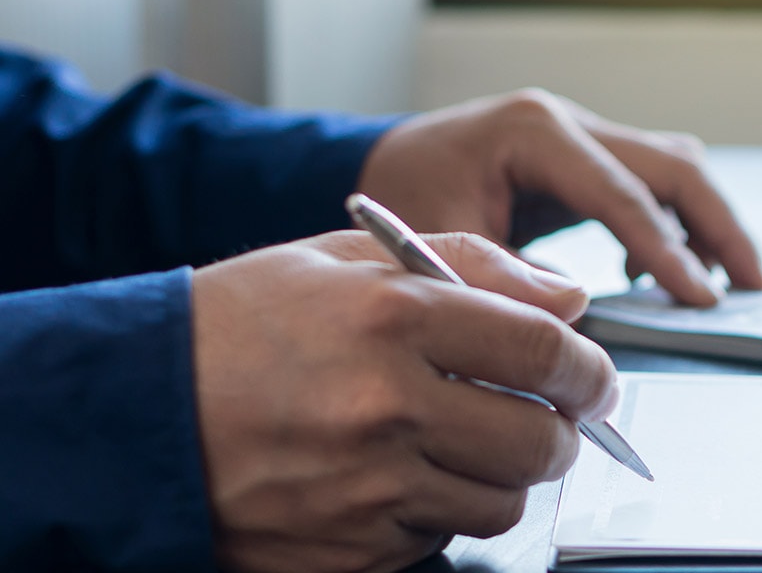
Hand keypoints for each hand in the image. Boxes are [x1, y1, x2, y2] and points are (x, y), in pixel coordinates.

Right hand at [191, 231, 617, 572]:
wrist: (127, 413)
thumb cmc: (235, 329)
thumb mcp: (345, 261)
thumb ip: (470, 265)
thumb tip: (567, 297)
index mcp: (392, 317)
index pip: (544, 349)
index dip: (588, 367)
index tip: (591, 375)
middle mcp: (385, 406)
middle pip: (540, 439)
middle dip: (561, 430)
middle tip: (547, 416)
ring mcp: (365, 487)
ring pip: (501, 501)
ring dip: (505, 477)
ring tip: (467, 445)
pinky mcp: (347, 549)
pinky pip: (438, 539)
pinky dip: (440, 514)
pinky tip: (402, 478)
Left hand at [357, 89, 761, 305]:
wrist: (376, 166)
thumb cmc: (400, 197)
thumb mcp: (439, 240)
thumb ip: (508, 275)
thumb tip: (576, 314)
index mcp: (534, 130)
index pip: (624, 194)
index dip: (669, 251)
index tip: (703, 301)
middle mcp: (569, 122)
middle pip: (674, 166)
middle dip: (720, 229)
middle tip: (756, 288)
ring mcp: (584, 135)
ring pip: (676, 170)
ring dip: (711, 224)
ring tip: (738, 284)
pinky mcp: (588, 159)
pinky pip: (653, 186)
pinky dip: (676, 227)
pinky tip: (667, 278)